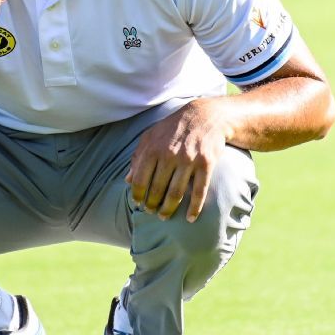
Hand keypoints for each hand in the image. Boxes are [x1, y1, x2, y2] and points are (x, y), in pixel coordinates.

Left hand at [126, 99, 232, 221]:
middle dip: (152, 205)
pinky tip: (190, 218)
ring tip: (164, 216)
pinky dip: (194, 207)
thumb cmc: (173, 128)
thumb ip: (138, 157)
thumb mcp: (151, 136)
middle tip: (151, 212)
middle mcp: (169, 155)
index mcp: (153, 148)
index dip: (138, 195)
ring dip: (169, 209)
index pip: (141, 180)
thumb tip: (127, 180)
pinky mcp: (206, 164)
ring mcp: (189, 160)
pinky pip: (199, 191)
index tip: (137, 204)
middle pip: (157, 189)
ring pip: (176, 193)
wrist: (205, 116)